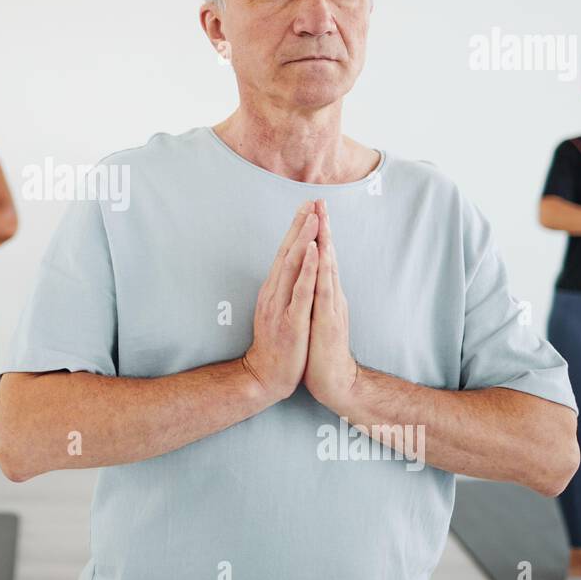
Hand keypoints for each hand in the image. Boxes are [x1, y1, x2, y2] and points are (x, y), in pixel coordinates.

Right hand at [242, 200, 319, 404]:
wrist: (265, 376)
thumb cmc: (275, 345)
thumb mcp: (275, 312)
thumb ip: (281, 291)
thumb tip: (289, 271)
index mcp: (272, 290)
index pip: (285, 254)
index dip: (295, 231)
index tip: (306, 209)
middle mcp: (273, 293)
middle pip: (288, 253)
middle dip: (299, 226)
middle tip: (310, 202)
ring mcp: (280, 306)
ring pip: (293, 267)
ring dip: (304, 240)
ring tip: (313, 218)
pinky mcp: (291, 321)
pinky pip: (300, 290)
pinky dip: (308, 268)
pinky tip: (314, 251)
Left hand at [303, 199, 359, 410]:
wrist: (333, 381)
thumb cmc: (321, 351)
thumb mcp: (316, 318)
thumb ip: (315, 298)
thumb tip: (310, 279)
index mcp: (325, 294)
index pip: (321, 258)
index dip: (317, 234)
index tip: (311, 210)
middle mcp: (331, 295)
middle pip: (327, 256)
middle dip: (322, 228)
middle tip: (319, 200)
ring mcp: (332, 306)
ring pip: (328, 267)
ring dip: (324, 241)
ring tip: (321, 217)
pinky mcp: (329, 319)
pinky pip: (323, 289)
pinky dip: (321, 268)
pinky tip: (320, 252)